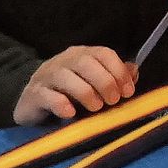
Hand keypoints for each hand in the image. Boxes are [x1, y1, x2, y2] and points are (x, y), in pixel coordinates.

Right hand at [14, 47, 135, 125]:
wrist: (33, 99)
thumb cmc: (69, 90)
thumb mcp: (94, 81)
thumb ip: (114, 75)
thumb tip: (134, 70)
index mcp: (82, 54)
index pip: (103, 53)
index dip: (118, 70)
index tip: (128, 90)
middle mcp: (64, 61)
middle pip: (85, 62)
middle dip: (104, 81)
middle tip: (114, 100)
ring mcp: (46, 76)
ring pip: (65, 77)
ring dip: (85, 92)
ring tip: (96, 107)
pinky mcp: (33, 94)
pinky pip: (46, 96)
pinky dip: (61, 104)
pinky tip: (71, 113)